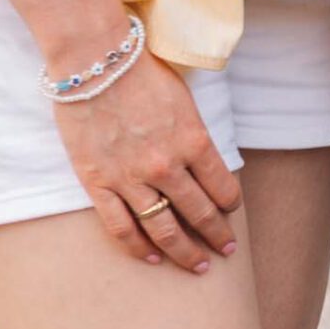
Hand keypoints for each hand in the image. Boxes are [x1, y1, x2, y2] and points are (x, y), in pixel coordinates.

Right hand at [54, 52, 241, 273]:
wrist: (96, 62)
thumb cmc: (144, 72)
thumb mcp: (185, 98)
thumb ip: (195, 133)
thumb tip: (205, 159)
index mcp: (194, 140)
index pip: (222, 186)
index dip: (231, 205)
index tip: (234, 215)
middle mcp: (167, 165)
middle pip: (198, 212)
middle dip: (216, 235)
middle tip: (226, 252)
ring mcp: (131, 179)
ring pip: (162, 228)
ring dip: (182, 251)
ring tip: (196, 266)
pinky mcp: (99, 185)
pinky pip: (121, 227)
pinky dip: (138, 247)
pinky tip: (151, 258)